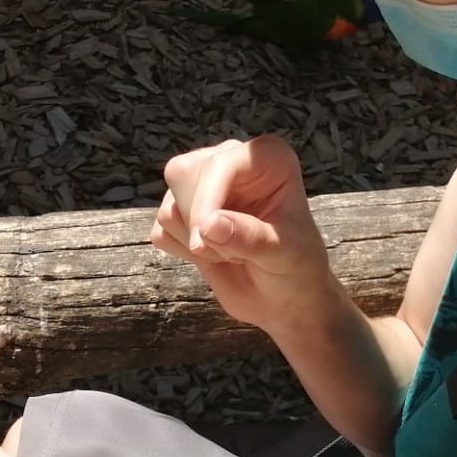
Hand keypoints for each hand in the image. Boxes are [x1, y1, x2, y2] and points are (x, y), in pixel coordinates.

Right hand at [152, 135, 338, 330]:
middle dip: (197, 220)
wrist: (283, 298)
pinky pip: (160, 228)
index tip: (206, 240)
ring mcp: (203, 186)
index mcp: (265, 158)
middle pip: (181, 173)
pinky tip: (212, 256)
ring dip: (192, 240)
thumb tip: (208, 225)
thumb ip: (251, 238)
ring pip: (168, 204)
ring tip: (229, 253)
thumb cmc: (297, 268)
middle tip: (232, 252)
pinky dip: (180, 250)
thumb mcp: (286, 254)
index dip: (206, 199)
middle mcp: (230, 162)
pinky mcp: (182, 213)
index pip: (218, 164)